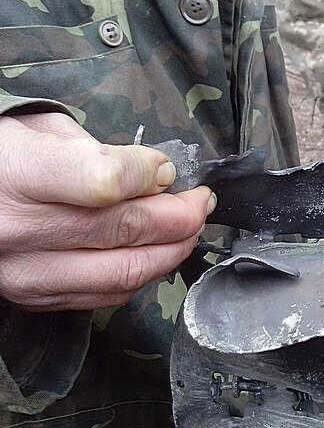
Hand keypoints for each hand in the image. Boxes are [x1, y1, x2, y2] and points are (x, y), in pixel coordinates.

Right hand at [0, 112, 214, 310]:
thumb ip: (92, 149)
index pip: (103, 182)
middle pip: (125, 230)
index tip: (169, 167)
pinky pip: (108, 295)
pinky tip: (157, 252)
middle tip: (201, 201)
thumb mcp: (31, 130)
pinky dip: (144, 273)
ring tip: (189, 228)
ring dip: (173, 250)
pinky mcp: (35, 297)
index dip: (149, 175)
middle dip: (180, 216)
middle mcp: (16, 230)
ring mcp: (25, 272)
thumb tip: (153, 173)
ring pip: (125, 272)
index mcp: (14, 175)